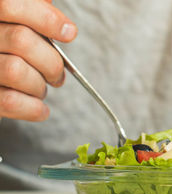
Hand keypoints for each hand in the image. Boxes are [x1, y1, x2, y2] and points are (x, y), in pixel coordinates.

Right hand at [0, 0, 76, 120]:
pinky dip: (34, 108)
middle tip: (58, 75)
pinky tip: (40, 109)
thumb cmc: (6, 49)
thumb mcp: (14, 25)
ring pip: (16, 71)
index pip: (10, 5)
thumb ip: (32, 13)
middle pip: (21, 40)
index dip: (46, 18)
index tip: (69, 33)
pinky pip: (10, 102)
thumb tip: (62, 25)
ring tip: (40, 89)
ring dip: (39, 86)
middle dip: (51, 61)